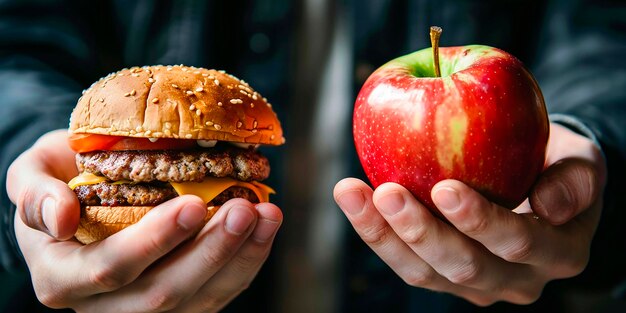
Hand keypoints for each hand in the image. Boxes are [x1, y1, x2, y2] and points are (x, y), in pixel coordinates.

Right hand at [8, 130, 282, 311]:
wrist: (79, 195)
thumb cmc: (58, 179)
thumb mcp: (30, 173)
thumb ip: (35, 194)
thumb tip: (59, 217)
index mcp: (61, 278)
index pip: (111, 268)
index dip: (154, 241)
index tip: (193, 204)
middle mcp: (102, 306)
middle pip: (163, 294)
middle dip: (210, 252)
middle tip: (244, 209)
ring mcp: (143, 309)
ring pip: (198, 301)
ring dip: (239, 259)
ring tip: (267, 215)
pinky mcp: (179, 302)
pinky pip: (217, 294)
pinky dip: (247, 262)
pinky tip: (265, 227)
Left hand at [334, 123, 605, 304]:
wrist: (535, 181)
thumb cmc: (557, 164)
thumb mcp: (581, 162)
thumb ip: (576, 179)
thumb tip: (550, 205)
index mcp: (558, 253)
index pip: (519, 243)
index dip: (481, 221)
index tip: (444, 188)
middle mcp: (517, 279)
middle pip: (465, 267)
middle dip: (422, 231)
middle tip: (388, 192)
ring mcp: (475, 283)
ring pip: (423, 272)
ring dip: (383, 234)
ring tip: (351, 193)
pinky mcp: (440, 274)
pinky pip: (403, 260)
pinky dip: (374, 230)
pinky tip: (351, 197)